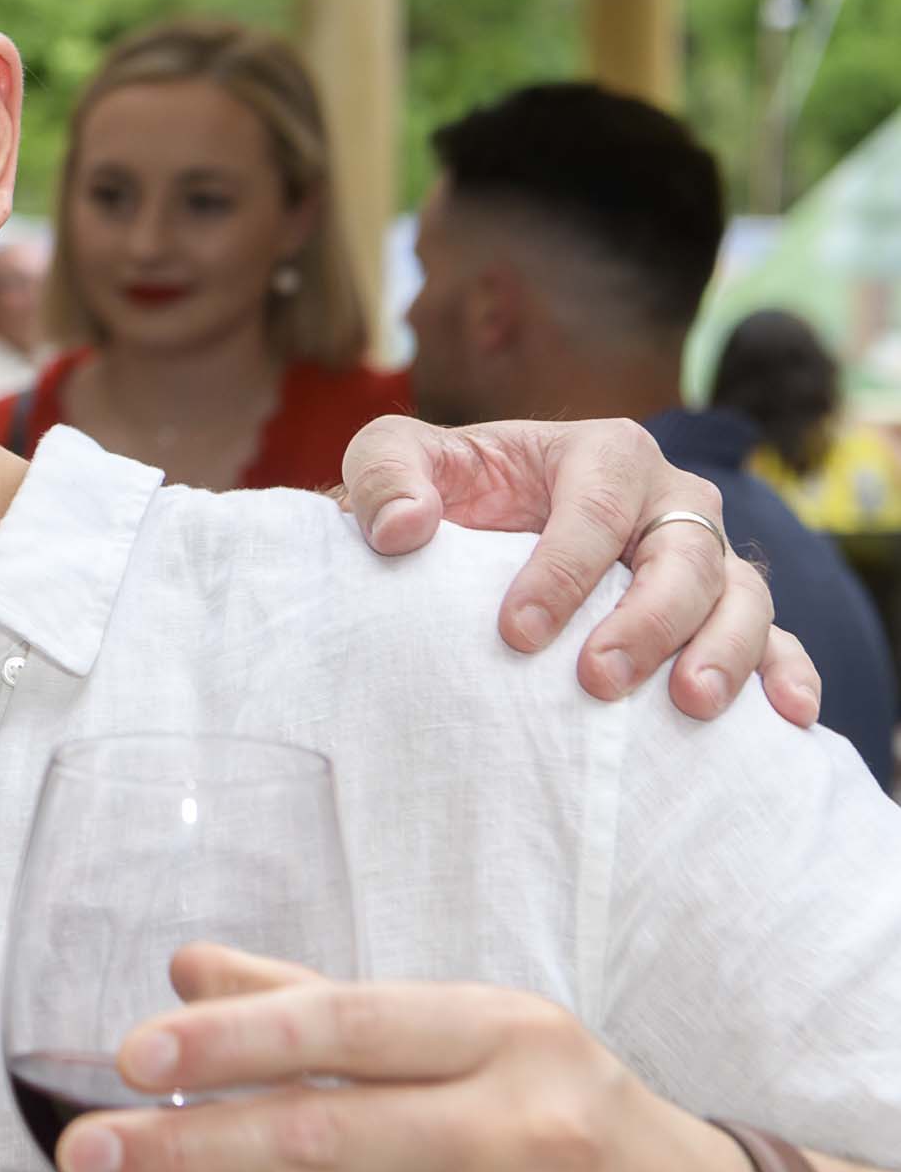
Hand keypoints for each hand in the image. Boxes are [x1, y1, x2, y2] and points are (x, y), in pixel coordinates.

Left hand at [60, 945, 765, 1171]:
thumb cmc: (575, 1130)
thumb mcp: (477, 1041)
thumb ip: (326, 1008)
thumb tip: (189, 971)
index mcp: (505, 1035)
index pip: (343, 1023)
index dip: (230, 1039)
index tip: (134, 1056)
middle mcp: (525, 1130)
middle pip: (322, 1138)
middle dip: (185, 1152)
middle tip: (90, 1161)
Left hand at [338, 414, 810, 728]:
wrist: (471, 534)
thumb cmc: (442, 490)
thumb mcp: (395, 459)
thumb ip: (385, 476)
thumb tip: (400, 529)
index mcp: (603, 454)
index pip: (597, 509)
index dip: (562, 571)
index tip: (517, 632)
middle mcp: (669, 501)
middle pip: (684, 556)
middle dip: (648, 619)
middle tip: (598, 680)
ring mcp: (704, 557)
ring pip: (741, 596)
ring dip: (725, 649)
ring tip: (693, 703)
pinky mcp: (720, 611)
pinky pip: (775, 638)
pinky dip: (786, 673)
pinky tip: (784, 717)